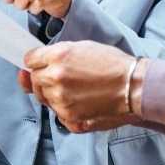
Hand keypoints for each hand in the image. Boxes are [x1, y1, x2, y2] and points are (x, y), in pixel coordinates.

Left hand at [18, 41, 144, 124]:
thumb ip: (56, 54)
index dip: (36, 62)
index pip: (30, 60)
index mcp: (57, 57)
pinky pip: (57, 113)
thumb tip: (38, 62)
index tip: (41, 65)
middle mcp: (55, 78)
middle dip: (44, 78)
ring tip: (77, 90)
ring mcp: (61, 100)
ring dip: (54, 95)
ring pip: (44, 97)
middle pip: (35, 80)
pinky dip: (65, 109)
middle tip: (64, 79)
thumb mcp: (82, 47)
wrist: (134, 86)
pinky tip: (81, 102)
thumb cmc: (113, 65)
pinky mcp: (70, 117)